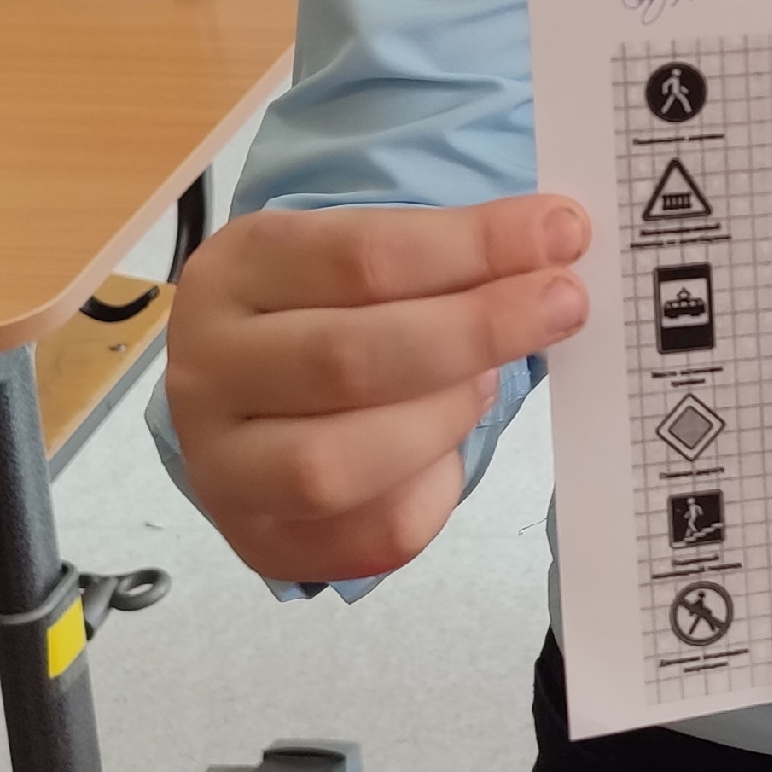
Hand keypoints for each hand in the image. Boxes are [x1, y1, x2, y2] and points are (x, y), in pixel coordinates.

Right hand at [166, 193, 589, 584]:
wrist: (262, 395)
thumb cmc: (336, 311)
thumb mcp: (367, 257)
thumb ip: (448, 254)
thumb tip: (557, 245)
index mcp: (236, 269)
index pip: (362, 254)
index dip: (474, 245)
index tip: (562, 232)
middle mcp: (208, 368)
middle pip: (349, 358)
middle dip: (476, 331)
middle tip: (563, 304)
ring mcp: (220, 465)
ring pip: (335, 463)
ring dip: (441, 420)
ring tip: (487, 384)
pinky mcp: (259, 539)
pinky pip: (362, 533)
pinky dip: (430, 491)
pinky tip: (450, 454)